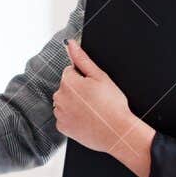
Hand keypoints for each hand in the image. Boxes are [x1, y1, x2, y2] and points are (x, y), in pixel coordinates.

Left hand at [53, 40, 153, 176]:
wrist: (117, 132)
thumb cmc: (112, 105)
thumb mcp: (100, 77)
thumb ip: (82, 59)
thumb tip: (70, 44)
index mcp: (67, 82)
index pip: (70, 72)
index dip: (84, 78)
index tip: (94, 88)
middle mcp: (59, 97)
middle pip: (66, 87)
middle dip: (78, 90)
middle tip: (95, 100)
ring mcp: (59, 113)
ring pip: (65, 102)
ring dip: (74, 104)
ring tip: (92, 110)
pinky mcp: (62, 127)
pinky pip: (65, 117)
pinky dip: (73, 118)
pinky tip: (87, 119)